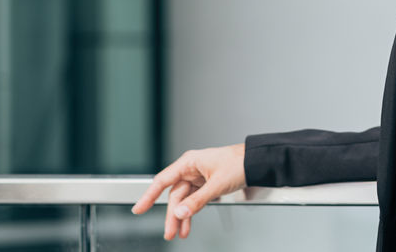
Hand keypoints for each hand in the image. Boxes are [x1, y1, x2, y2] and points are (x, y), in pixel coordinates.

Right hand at [132, 143, 246, 239]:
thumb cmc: (239, 163)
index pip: (163, 180)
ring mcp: (199, 177)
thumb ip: (198, 200)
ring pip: (184, 200)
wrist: (257, 162)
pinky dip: (192, 212)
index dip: (149, 196)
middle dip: (172, 215)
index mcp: (190, 162)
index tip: (138, 209)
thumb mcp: (217, 184)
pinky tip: (188, 225)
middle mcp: (191, 168)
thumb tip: (181, 212)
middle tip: (169, 232)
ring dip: (182, 217)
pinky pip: (194, 200)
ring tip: (179, 233)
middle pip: (175, 195)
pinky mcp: (206, 184)